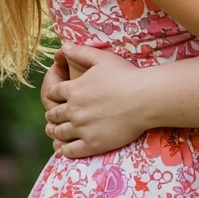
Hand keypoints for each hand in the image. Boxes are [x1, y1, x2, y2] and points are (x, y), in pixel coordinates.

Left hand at [43, 43, 149, 158]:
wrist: (146, 98)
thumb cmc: (127, 76)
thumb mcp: (102, 58)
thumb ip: (80, 51)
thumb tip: (63, 45)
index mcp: (73, 89)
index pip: (52, 94)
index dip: (53, 95)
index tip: (57, 98)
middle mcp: (74, 109)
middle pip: (52, 115)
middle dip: (53, 115)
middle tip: (55, 118)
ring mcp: (82, 128)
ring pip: (58, 133)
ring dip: (55, 132)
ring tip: (56, 132)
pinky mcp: (92, 144)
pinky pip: (69, 151)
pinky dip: (64, 150)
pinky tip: (66, 148)